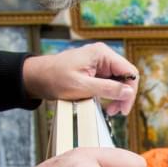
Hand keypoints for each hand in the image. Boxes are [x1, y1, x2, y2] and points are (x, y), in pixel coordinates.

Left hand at [20, 41, 138, 114]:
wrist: (37, 77)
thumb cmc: (54, 78)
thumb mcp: (82, 86)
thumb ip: (107, 89)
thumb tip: (128, 92)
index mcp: (102, 54)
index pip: (129, 72)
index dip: (130, 91)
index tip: (123, 108)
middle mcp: (103, 56)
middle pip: (126, 77)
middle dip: (123, 95)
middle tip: (116, 112)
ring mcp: (99, 63)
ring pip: (118, 81)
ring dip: (116, 96)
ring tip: (110, 110)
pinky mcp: (95, 71)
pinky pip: (109, 82)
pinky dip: (109, 94)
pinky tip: (104, 104)